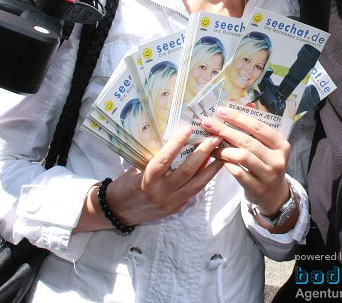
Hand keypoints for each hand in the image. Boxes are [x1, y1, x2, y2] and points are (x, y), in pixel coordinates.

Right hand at [101, 125, 223, 226]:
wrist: (118, 212)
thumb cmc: (125, 185)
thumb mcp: (136, 169)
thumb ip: (155, 159)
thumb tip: (177, 140)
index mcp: (146, 180)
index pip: (163, 160)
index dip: (176, 144)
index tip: (188, 128)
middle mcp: (160, 193)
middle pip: (186, 172)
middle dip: (203, 153)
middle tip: (215, 137)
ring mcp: (170, 203)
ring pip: (196, 184)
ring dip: (211, 167)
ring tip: (222, 152)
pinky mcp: (176, 209)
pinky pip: (194, 192)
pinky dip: (204, 178)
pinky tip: (213, 167)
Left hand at [201, 107, 290, 216]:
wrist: (273, 194)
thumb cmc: (266, 164)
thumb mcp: (267, 149)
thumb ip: (253, 135)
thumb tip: (226, 117)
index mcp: (281, 144)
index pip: (258, 127)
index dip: (238, 118)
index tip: (221, 111)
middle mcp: (277, 159)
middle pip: (248, 141)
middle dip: (225, 130)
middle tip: (208, 124)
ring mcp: (268, 175)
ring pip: (242, 156)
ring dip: (223, 149)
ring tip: (210, 145)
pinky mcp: (257, 188)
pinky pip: (237, 172)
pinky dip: (225, 163)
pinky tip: (217, 158)